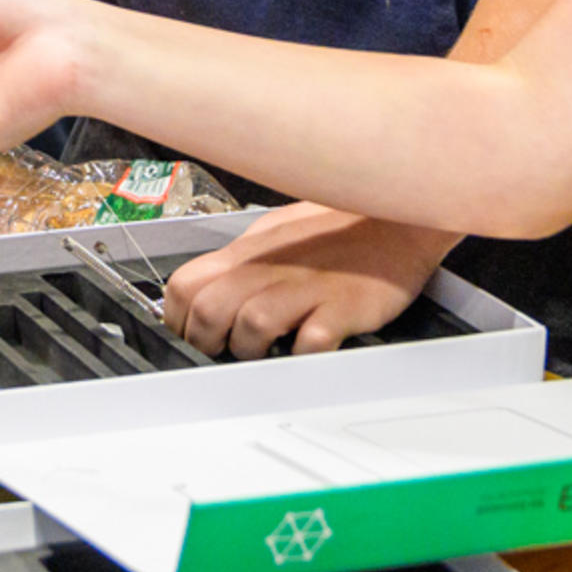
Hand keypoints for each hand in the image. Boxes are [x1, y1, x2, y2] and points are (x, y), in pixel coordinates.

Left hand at [163, 202, 456, 358]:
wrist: (394, 216)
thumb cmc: (336, 227)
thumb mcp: (274, 232)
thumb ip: (241, 262)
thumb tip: (206, 292)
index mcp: (248, 251)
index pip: (184, 286)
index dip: (178, 319)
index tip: (189, 335)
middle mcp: (269, 268)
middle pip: (208, 311)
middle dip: (206, 343)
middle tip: (224, 351)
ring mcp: (305, 288)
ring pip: (250, 327)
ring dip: (250, 351)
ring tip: (266, 352)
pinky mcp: (341, 307)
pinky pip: (310, 342)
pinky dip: (302, 355)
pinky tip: (305, 351)